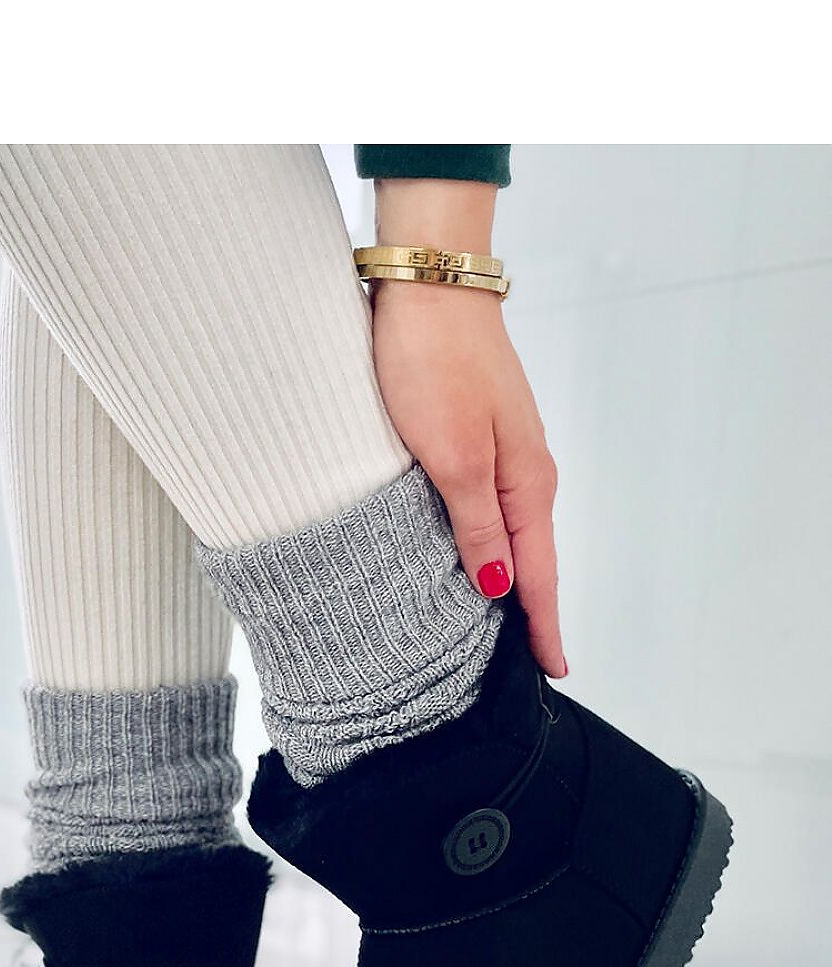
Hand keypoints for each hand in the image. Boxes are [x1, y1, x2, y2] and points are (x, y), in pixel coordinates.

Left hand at [370, 180, 565, 678]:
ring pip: (510, 531)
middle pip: (531, 557)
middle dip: (533, 610)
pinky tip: (474, 553)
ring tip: (504, 622)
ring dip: (510, 576)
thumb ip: (476, 523)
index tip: (552, 668)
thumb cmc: (435, 360)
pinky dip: (488, 539)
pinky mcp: (478, 433)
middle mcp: (523, 471)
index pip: (539, 573)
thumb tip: (497, 585)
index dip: (543, 624)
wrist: (427, 284)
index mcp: (525, 482)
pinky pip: (491, 505)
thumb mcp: (452, 455)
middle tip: (531, 659)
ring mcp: (503, 450)